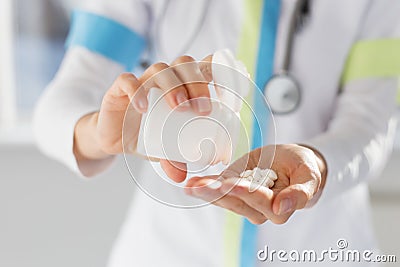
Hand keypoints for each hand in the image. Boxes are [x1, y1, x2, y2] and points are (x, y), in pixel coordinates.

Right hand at [73, 55, 212, 180]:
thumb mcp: (164, 150)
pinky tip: (143, 107)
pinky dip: (137, 91)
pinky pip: (127, 81)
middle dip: (197, 83)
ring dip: (173, 85)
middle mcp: (165, 80)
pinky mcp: (119, 89)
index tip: (226, 95)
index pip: (203, 67)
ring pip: (161, 69)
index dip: (218, 72)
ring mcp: (143, 82)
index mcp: (183, 88)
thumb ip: (173, 160)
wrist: (115, 138)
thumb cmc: (147, 136)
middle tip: (202, 109)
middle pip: (184, 64)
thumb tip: (181, 176)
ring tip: (179, 107)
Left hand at [185, 144, 326, 223]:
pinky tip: (192, 184)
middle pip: (236, 201)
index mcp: (278, 207)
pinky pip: (219, 190)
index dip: (244, 192)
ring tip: (191, 185)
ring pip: (224, 197)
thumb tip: (281, 208)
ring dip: (206, 191)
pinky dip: (205, 185)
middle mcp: (258, 209)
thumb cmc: (303, 168)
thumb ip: (300, 194)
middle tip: (200, 186)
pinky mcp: (233, 190)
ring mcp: (244, 201)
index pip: (259, 200)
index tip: (230, 183)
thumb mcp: (309, 176)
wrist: (293, 164)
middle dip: (217, 193)